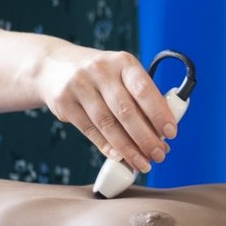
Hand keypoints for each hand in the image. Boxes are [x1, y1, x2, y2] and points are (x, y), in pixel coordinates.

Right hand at [36, 44, 177, 174]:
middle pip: (126, 111)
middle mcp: (101, 70)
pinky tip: (119, 157)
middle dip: (145, 138)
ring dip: (127, 148)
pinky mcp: (64, 102)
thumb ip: (140, 98)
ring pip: (107, 124)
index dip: (159, 113)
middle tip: (159, 155)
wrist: (53, 65)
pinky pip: (90, 129)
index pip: (144, 89)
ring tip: (142, 163)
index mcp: (123, 61)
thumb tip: (161, 133)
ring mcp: (80, 85)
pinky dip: (106, 146)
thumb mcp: (120, 74)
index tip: (171, 133)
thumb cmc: (100, 76)